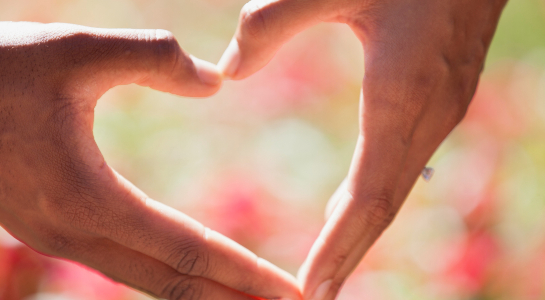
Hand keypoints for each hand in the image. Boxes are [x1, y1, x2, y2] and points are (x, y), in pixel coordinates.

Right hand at [0, 18, 301, 299]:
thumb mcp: (80, 49)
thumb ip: (155, 58)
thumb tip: (216, 82)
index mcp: (86, 198)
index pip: (185, 251)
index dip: (243, 273)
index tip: (290, 292)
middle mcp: (70, 234)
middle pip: (168, 286)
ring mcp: (53, 239)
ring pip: (140, 281)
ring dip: (195, 293)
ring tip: (245, 298)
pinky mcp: (43, 229)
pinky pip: (115, 264)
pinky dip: (158, 275)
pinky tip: (182, 271)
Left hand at [219, 0, 507, 298]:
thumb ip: (272, 24)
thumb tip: (225, 72)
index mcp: (401, 96)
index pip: (366, 196)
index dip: (338, 247)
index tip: (310, 289)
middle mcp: (430, 116)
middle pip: (384, 206)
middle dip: (349, 255)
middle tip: (312, 298)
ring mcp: (443, 110)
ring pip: (396, 188)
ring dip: (361, 231)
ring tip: (326, 268)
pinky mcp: (443, 99)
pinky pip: (403, 165)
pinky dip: (375, 198)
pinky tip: (352, 208)